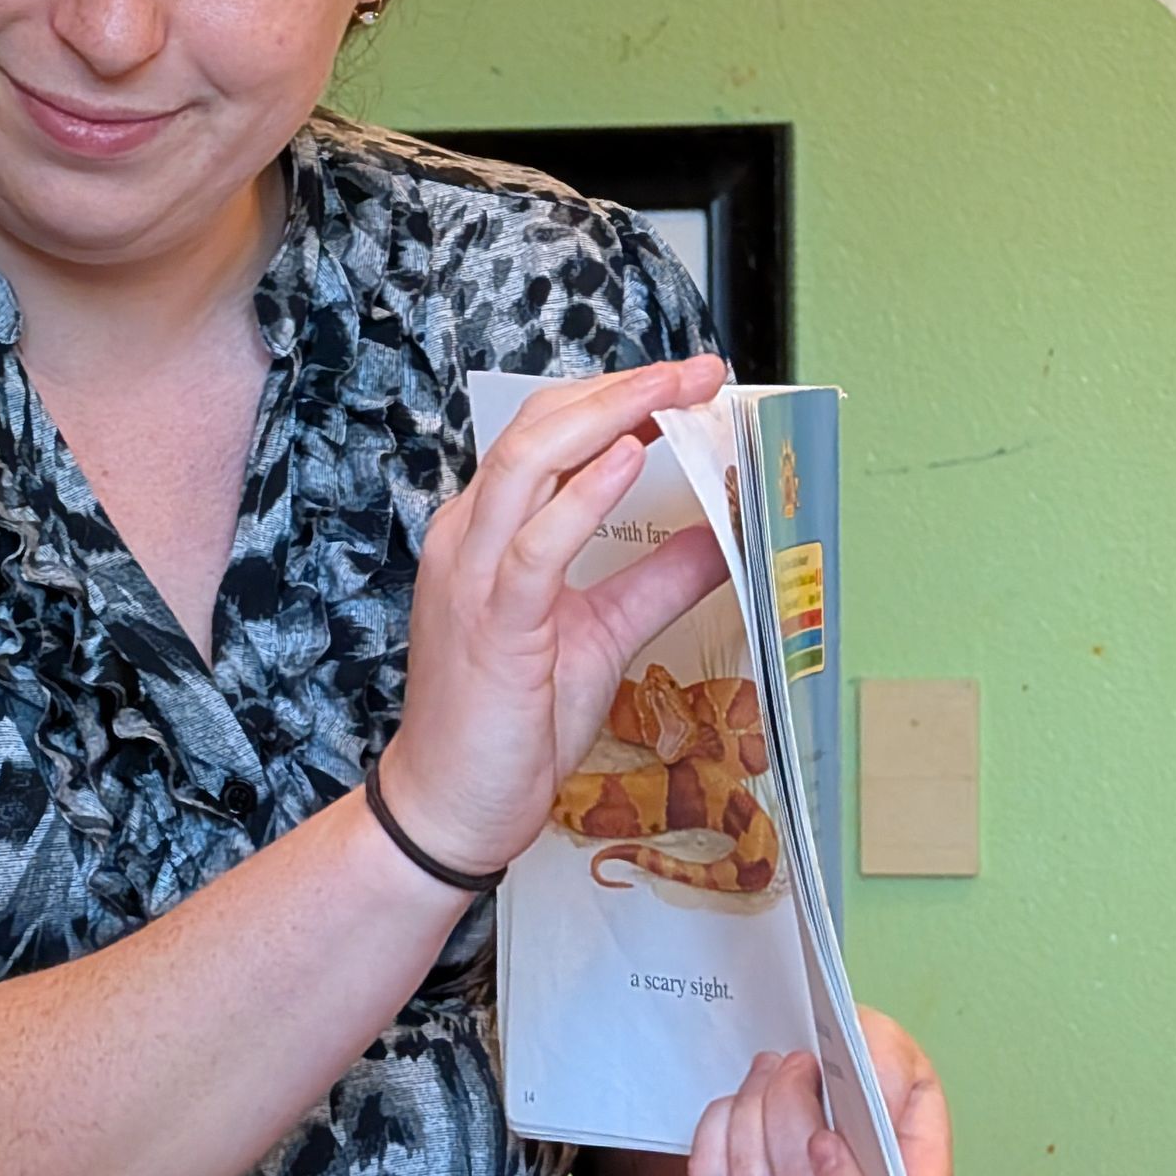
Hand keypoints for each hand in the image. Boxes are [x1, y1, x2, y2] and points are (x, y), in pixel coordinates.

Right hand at [384, 359, 728, 875]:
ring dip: (608, 417)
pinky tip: (629, 462)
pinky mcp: (494, 624)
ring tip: (673, 391)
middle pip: (540, 425)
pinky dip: (584, 497)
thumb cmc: (511, 723)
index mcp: (492, 531)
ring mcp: (474, 576)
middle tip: (699, 370)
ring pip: (530, 462)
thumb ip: (660, 580)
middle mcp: (473, 537)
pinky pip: (537, 546)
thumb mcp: (605, 634)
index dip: (620, 396)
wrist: (452, 805)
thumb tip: (722, 533)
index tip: (689, 380)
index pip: (551, 432)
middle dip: (624, 388)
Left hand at [688, 1007, 952, 1175]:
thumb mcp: (894, 1052)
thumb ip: (889, 1073)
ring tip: (771, 1068)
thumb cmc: (864, 1067)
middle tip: (798, 1061)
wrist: (813, 1070)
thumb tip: (868, 1109)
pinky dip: (718, 1127)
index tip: (823, 1139)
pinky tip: (741, 1098)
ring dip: (754, 1108)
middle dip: (791, 1112)